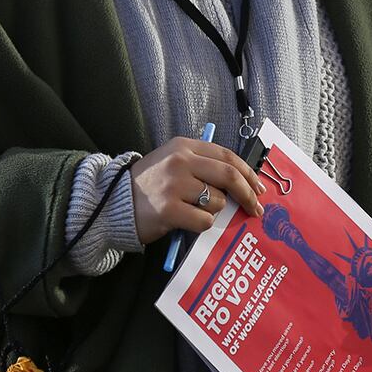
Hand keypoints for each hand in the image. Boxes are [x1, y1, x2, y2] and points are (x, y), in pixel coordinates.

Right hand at [128, 137, 265, 244]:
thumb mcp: (172, 162)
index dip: (248, 173)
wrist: (113, 203)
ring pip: (217, 201)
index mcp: (183, 146)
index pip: (227, 156)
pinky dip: (203, 225)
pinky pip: (205, 221)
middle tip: (256, 208)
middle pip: (229, 175)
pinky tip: (188, 222)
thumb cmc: (149, 185)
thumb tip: (241, 181)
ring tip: (196, 212)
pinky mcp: (169, 210)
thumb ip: (202, 164)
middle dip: (248, 194)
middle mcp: (180, 162)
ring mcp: (174, 185)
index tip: (259, 188)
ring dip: (215, 212)